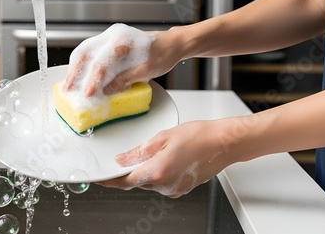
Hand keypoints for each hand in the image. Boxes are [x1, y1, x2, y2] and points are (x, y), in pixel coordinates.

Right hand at [62, 23, 181, 96]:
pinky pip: (89, 51)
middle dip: (74, 73)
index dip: (92, 81)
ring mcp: (108, 36)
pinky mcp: (107, 41)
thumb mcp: (145, 71)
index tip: (87, 95)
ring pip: (84, 51)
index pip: (101, 63)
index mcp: (123, 41)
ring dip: (75, 68)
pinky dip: (82, 64)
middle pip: (85, 53)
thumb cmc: (162, 55)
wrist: (170, 44)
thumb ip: (124, 80)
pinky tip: (79, 76)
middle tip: (67, 90)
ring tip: (69, 85)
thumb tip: (105, 91)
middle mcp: (112, 35)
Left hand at [97, 120, 232, 197]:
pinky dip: (157, 173)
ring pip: (149, 182)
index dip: (109, 181)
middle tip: (126, 157)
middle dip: (129, 171)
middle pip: (136, 182)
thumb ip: (138, 151)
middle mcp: (165, 185)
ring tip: (156, 152)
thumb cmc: (199, 136)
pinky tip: (166, 158)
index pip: (124, 182)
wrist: (224, 143)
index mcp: (157, 172)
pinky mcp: (181, 189)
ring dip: (145, 170)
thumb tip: (120, 159)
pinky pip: (161, 183)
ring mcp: (174, 189)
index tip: (99, 178)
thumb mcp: (162, 137)